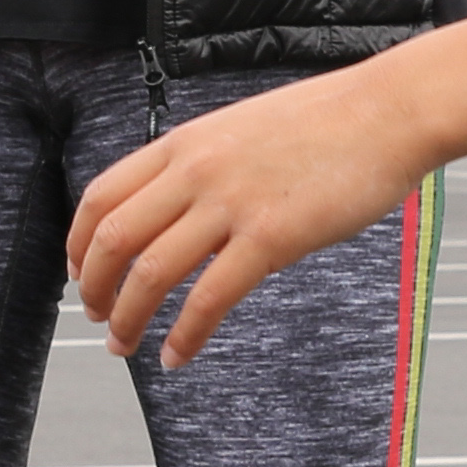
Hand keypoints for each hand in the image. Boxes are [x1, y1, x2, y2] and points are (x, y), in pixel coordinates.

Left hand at [65, 61, 435, 369]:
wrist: (388, 112)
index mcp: (183, 143)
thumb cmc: (327, 122)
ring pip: (150, 272)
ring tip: (124, 344)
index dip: (78, 242)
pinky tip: (178, 355)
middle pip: (112, 238)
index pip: (102, 196)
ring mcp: (231, 203)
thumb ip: (204, 167)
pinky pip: (209, 298)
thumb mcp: (241, 130)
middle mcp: (195, 170)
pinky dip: (186, 335)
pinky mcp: (271, 236)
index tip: (79, 272)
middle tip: (95, 316)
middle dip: (93, 287)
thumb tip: (184, 213)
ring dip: (127, 318)